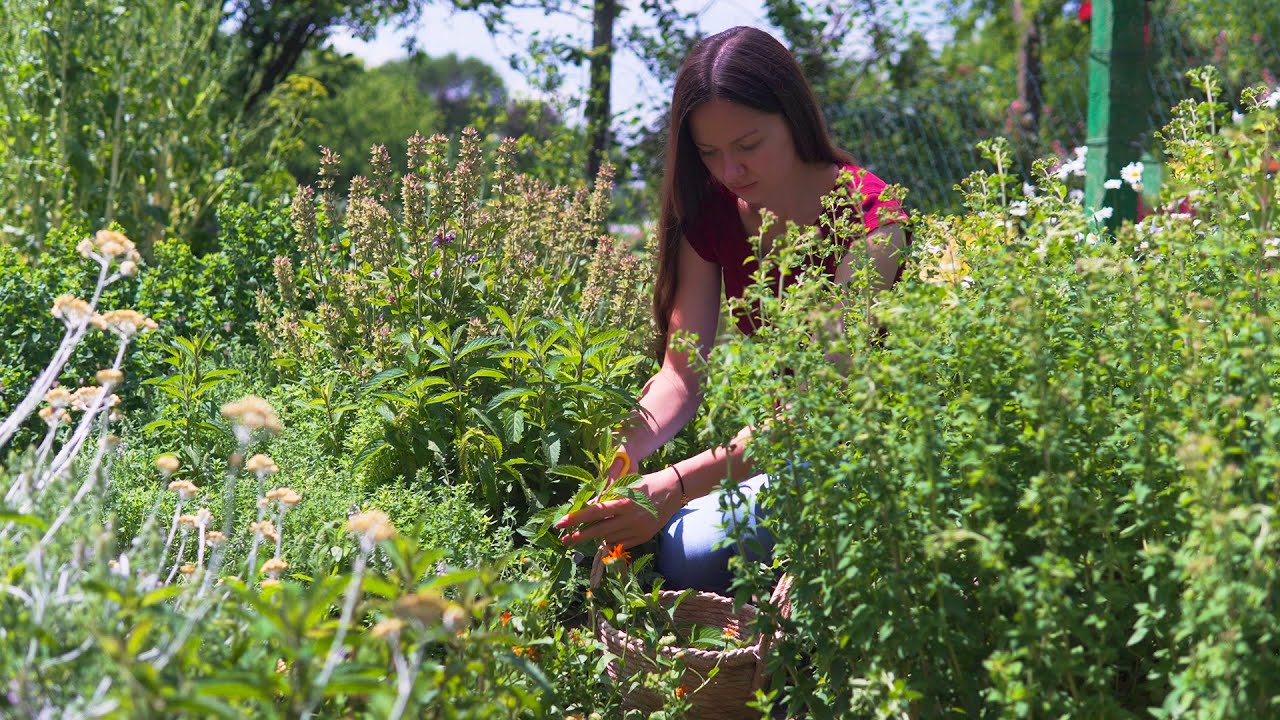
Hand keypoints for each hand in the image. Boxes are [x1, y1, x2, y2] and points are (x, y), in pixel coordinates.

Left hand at [556, 469, 680, 549]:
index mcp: (624, 502)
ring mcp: (638, 530)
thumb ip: (608, 497)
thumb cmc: (646, 483)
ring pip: (608, 538)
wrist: (674, 490)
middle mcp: (630, 518)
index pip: (594, 512)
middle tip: (564, 540)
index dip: (576, 518)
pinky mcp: (644, 537)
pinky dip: (612, 540)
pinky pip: (621, 544)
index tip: (560, 523)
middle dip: (579, 535)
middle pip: (598, 530)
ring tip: (589, 531)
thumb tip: (587, 508)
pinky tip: (608, 534)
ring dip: (597, 535)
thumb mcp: (626, 485)